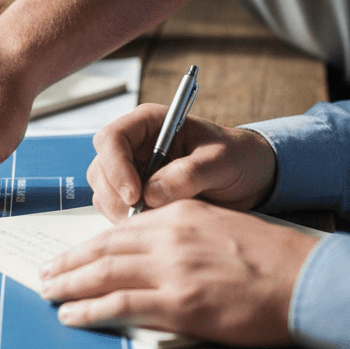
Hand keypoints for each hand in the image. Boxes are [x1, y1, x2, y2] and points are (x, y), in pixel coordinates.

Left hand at [38, 200, 318, 345]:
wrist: (308, 281)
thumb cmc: (271, 260)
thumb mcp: (221, 228)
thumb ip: (181, 237)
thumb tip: (147, 257)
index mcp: (179, 214)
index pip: (120, 229)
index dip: (88, 244)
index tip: (69, 254)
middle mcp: (169, 236)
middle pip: (103, 249)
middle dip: (68, 262)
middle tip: (45, 273)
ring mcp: (172, 270)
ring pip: (103, 274)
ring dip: (69, 284)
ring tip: (48, 293)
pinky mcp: (179, 303)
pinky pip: (119, 305)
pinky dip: (89, 310)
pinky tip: (71, 315)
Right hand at [87, 104, 277, 220]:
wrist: (248, 179)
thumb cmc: (237, 158)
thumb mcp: (221, 161)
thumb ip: (189, 174)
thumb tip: (152, 194)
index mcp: (149, 124)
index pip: (112, 138)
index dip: (116, 166)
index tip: (135, 195)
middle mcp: (133, 146)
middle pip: (100, 169)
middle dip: (116, 196)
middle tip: (143, 216)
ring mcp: (130, 172)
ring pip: (103, 193)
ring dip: (122, 212)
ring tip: (157, 220)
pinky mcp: (134, 197)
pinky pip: (116, 212)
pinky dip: (129, 223)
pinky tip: (156, 224)